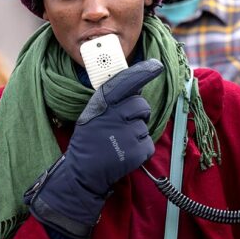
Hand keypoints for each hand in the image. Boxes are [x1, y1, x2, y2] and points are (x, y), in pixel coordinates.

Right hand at [25, 59, 162, 238]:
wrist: (83, 172)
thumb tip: (136, 87)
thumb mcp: (93, 114)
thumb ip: (112, 100)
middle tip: (122, 126)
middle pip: (142, 105)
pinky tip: (124, 154)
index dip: (144, 72)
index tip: (157, 65)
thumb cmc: (89, 141)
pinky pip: (148, 144)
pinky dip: (140, 151)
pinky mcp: (136, 151)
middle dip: (138, 114)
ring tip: (119, 143)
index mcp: (103, 102)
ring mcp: (127, 133)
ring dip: (136, 134)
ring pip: (144, 126)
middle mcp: (116, 114)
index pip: (127, 81)